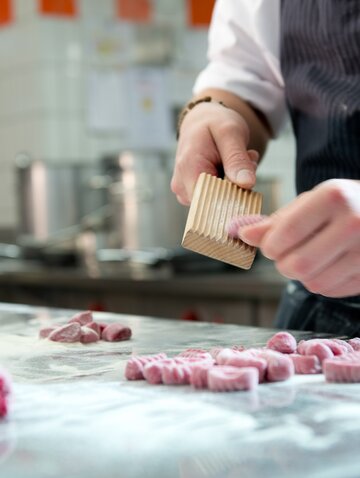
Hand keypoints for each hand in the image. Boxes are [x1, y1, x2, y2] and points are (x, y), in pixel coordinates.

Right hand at [171, 102, 258, 204]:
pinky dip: (230, 185)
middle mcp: (181, 186)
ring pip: (219, 201)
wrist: (201, 121)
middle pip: (216, 203)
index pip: (209, 201)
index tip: (246, 172)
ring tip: (238, 159)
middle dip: (237, 185)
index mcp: (188, 169)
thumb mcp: (230, 133)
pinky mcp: (192, 194)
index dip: (233, 195)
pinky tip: (232, 167)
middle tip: (247, 159)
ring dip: (235, 184)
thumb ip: (237, 158)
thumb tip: (247, 184)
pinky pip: (216, 198)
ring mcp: (185, 192)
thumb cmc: (214, 123)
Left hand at [234, 179, 359, 297]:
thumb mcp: (309, 203)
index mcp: (333, 198)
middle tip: (290, 252)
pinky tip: (328, 264)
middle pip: (296, 264)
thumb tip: (235, 231)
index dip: (269, 246)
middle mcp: (353, 223)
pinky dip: (320, 282)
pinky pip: (330, 291)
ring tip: (311, 256)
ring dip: (301, 275)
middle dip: (283, 263)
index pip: (286, 233)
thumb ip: (272, 221)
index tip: (270, 245)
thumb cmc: (341, 206)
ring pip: (312, 283)